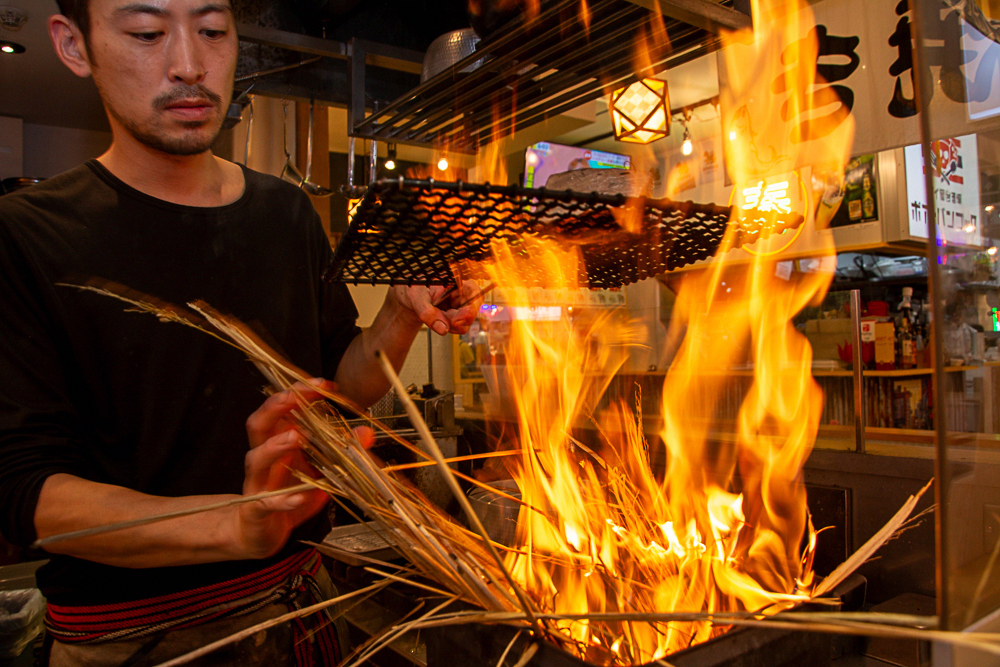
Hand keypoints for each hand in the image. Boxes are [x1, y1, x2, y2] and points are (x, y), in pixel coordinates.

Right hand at [235, 379, 334, 558]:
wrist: (262, 531)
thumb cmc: (289, 493)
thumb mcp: (319, 469)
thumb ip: (339, 450)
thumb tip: (366, 432)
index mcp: (277, 441)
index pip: (282, 409)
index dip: (298, 393)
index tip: (323, 385)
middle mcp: (264, 457)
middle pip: (259, 424)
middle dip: (277, 406)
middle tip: (295, 397)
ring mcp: (258, 483)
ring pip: (257, 459)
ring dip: (276, 445)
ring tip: (295, 436)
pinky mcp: (258, 510)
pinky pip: (267, 502)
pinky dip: (284, 499)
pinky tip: (300, 496)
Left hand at [390, 282, 482, 335]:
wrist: (405, 298)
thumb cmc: (410, 288)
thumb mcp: (415, 297)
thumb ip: (428, 312)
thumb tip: (442, 329)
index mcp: (455, 280)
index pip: (474, 292)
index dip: (470, 308)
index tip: (456, 320)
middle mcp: (461, 292)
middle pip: (472, 310)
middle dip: (458, 321)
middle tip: (442, 322)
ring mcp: (459, 305)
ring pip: (465, 322)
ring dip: (450, 325)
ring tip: (434, 317)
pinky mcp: (454, 316)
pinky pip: (457, 327)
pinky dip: (446, 327)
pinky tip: (436, 321)